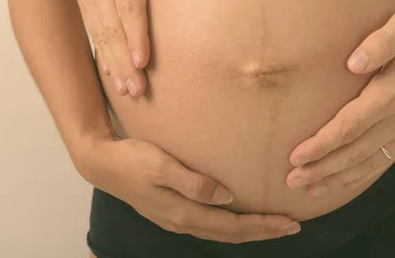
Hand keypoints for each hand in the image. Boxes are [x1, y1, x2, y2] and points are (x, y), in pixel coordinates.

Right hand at [64, 0, 168, 97]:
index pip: (128, 7)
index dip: (136, 36)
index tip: (143, 61)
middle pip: (113, 29)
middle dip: (124, 62)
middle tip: (137, 89)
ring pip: (101, 35)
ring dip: (113, 65)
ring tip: (127, 90)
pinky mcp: (86, 2)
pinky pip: (93, 32)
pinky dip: (102, 55)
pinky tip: (111, 75)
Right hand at [76, 137, 300, 242]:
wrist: (103, 163)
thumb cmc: (133, 160)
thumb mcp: (162, 166)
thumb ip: (194, 183)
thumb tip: (227, 197)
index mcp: (184, 213)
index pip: (233, 227)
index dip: (263, 226)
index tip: (289, 222)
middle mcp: (183, 222)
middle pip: (231, 234)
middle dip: (263, 232)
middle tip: (292, 226)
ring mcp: (177, 219)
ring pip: (222, 232)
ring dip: (250, 230)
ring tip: (273, 225)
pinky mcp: (174, 211)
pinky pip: (211, 225)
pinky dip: (232, 225)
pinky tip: (239, 216)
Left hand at [283, 9, 394, 195]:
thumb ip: (381, 42)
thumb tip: (352, 63)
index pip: (351, 126)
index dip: (322, 144)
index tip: (296, 156)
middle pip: (355, 151)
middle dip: (321, 168)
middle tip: (291, 180)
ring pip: (368, 163)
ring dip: (337, 178)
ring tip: (308, 189)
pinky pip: (384, 162)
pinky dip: (361, 177)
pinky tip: (341, 184)